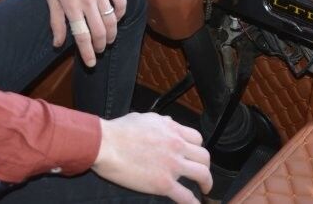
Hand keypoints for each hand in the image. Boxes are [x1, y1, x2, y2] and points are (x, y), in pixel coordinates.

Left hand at [37, 0, 126, 66]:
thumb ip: (56, 22)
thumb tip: (58, 44)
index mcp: (70, 5)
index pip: (82, 36)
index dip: (88, 53)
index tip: (91, 63)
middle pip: (99, 32)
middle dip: (100, 46)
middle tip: (99, 50)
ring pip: (112, 20)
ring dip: (112, 34)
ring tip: (108, 39)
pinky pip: (121, 2)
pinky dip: (121, 14)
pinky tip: (115, 18)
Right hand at [92, 113, 211, 203]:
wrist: (106, 145)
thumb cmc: (118, 131)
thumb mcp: (143, 118)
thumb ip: (160, 122)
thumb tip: (168, 123)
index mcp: (171, 130)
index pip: (197, 138)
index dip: (197, 148)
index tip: (194, 156)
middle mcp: (176, 145)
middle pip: (203, 157)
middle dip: (205, 166)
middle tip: (202, 174)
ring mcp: (172, 165)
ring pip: (202, 174)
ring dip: (206, 183)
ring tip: (205, 189)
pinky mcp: (164, 183)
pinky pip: (186, 196)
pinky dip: (193, 203)